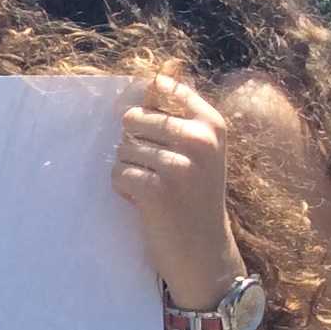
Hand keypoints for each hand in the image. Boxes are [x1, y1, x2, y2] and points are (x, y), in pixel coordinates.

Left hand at [113, 73, 244, 309]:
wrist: (205, 253)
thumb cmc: (195, 198)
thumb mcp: (201, 152)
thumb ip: (178, 117)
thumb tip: (153, 76)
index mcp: (213, 124)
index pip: (165, 89)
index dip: (148, 112)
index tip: (157, 137)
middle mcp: (200, 139)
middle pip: (134, 119)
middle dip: (134, 146)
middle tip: (156, 171)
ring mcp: (179, 164)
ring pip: (123, 148)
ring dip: (129, 171)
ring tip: (154, 189)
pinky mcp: (156, 190)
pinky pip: (117, 174)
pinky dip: (123, 190)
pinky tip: (145, 204)